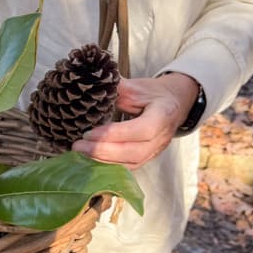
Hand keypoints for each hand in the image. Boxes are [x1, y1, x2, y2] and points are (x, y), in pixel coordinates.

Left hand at [72, 73, 200, 168]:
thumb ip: (116, 89)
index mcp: (163, 115)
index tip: (89, 133)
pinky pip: (128, 167)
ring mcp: (156, 150)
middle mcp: (162, 137)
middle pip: (135, 152)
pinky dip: (109, 165)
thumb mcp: (137, 86)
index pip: (141, 130)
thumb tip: (90, 85)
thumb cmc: (154, 94)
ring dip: (104, 161)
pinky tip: (91, 159)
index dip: (114, 134)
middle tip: (78, 146)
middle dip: (104, 151)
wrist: (174, 103)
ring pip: (131, 163)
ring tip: (80, 153)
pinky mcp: (147, 157)